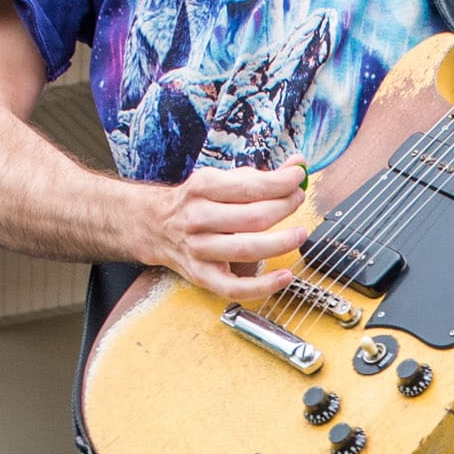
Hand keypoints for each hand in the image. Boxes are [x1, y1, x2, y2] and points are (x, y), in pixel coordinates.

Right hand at [140, 163, 306, 301]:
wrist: (154, 226)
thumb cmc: (196, 202)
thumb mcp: (219, 180)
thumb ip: (258, 176)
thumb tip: (297, 165)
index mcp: (202, 188)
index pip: (250, 187)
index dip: (282, 183)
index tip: (298, 179)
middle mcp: (198, 218)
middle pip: (253, 218)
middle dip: (285, 208)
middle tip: (297, 201)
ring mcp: (199, 249)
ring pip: (246, 250)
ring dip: (281, 243)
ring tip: (299, 234)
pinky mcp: (201, 275)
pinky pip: (234, 288)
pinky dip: (263, 286)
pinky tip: (284, 276)